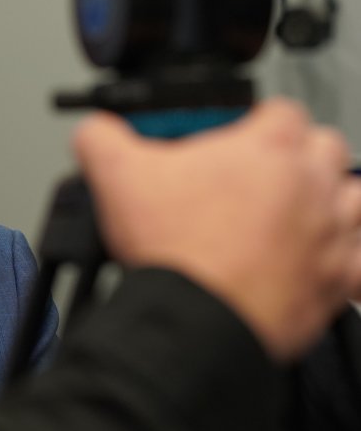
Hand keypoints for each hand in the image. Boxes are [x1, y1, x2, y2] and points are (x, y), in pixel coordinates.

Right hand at [73, 98, 360, 361]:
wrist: (195, 319)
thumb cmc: (173, 251)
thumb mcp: (114, 177)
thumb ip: (102, 138)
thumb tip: (95, 130)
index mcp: (267, 148)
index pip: (279, 111)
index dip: (252, 122)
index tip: (228, 141)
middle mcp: (310, 185)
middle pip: (325, 147)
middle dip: (296, 156)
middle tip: (256, 178)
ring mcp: (330, 234)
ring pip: (356, 199)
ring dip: (333, 201)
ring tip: (296, 214)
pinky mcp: (337, 282)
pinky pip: (359, 264)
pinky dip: (345, 261)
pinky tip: (321, 263)